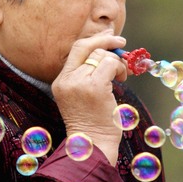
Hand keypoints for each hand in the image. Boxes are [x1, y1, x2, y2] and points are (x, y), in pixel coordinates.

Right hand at [51, 32, 127, 165]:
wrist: (91, 145)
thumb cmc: (92, 123)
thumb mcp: (81, 97)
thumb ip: (87, 75)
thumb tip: (106, 51)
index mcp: (61, 81)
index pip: (76, 49)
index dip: (94, 39)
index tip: (108, 36)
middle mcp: (67, 80)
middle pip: (87, 47)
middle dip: (107, 42)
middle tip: (122, 43)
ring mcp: (79, 83)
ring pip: (102, 56)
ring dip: (117, 62)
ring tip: (121, 76)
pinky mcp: (94, 87)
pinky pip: (110, 65)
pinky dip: (120, 69)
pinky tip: (121, 80)